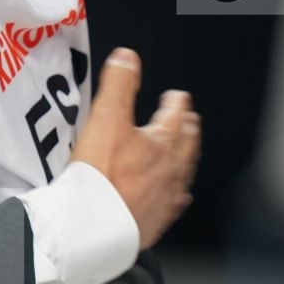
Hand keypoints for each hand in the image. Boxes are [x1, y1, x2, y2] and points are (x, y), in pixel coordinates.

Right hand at [70, 49, 199, 248]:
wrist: (94, 225)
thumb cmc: (100, 175)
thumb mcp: (105, 118)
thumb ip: (119, 85)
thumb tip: (128, 58)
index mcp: (160, 144)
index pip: (173, 117)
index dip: (176, 104)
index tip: (178, 97)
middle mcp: (169, 172)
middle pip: (185, 146)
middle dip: (187, 130)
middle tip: (190, 120)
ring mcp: (164, 199)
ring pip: (183, 175)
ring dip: (186, 160)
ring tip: (187, 155)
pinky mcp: (154, 222)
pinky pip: (173, 204)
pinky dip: (177, 195)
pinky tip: (177, 198)